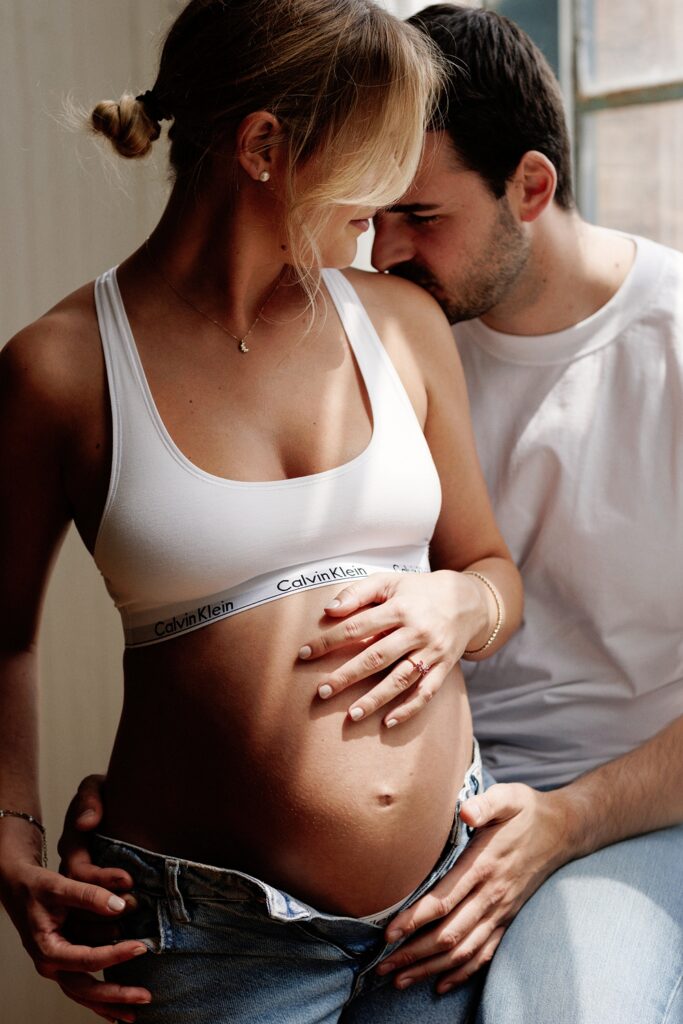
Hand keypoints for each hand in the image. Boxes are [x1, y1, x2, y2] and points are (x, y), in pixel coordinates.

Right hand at [52, 774, 148, 1020]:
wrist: (18, 887)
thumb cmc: (36, 886)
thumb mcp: (60, 885)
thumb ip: (89, 894)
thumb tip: (119, 905)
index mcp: (48, 949)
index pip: (86, 959)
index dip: (115, 955)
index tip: (141, 947)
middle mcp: (51, 965)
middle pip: (85, 988)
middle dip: (116, 995)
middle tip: (145, 997)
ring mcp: (57, 968)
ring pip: (84, 995)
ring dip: (110, 1004)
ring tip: (136, 1013)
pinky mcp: (64, 965)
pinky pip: (82, 988)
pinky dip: (100, 1001)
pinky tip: (117, 1011)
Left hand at [298, 570, 483, 726]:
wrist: (467, 600)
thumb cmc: (418, 590)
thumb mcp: (389, 581)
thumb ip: (358, 592)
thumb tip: (328, 610)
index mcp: (399, 608)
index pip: (356, 627)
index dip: (328, 641)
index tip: (303, 654)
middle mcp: (416, 631)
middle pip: (376, 657)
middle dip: (347, 676)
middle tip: (322, 692)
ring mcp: (431, 652)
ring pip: (400, 679)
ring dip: (375, 699)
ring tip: (351, 715)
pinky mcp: (444, 668)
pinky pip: (426, 692)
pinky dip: (409, 709)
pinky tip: (388, 722)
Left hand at [375, 783, 573, 990]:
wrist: (562, 831)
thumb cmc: (526, 811)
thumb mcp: (507, 798)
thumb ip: (485, 803)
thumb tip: (465, 811)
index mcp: (484, 865)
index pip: (445, 900)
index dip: (416, 919)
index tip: (389, 933)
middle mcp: (491, 895)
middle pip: (449, 934)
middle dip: (413, 953)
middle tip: (381, 966)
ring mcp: (501, 911)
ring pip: (463, 950)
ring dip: (430, 968)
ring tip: (400, 980)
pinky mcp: (507, 920)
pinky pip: (485, 954)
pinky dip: (462, 973)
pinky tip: (440, 984)